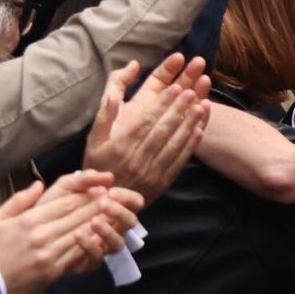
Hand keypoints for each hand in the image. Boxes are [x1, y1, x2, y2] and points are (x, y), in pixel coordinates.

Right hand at [0, 170, 143, 293]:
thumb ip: (20, 200)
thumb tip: (38, 184)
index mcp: (29, 221)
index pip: (64, 204)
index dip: (84, 196)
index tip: (97, 189)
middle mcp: (42, 236)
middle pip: (76, 217)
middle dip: (95, 206)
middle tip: (112, 197)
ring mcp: (50, 254)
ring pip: (81, 234)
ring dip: (98, 223)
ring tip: (112, 214)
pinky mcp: (54, 270)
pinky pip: (77, 254)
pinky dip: (91, 244)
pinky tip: (100, 237)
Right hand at [84, 54, 211, 206]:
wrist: (105, 205)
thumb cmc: (98, 168)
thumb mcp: (93, 142)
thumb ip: (104, 118)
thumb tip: (113, 96)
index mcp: (121, 147)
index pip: (145, 121)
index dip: (162, 104)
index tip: (175, 88)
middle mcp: (138, 159)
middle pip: (162, 130)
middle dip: (179, 109)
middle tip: (192, 92)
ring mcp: (152, 172)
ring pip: (174, 144)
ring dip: (189, 125)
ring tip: (201, 106)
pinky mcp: (162, 183)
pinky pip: (179, 162)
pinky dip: (190, 146)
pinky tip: (200, 131)